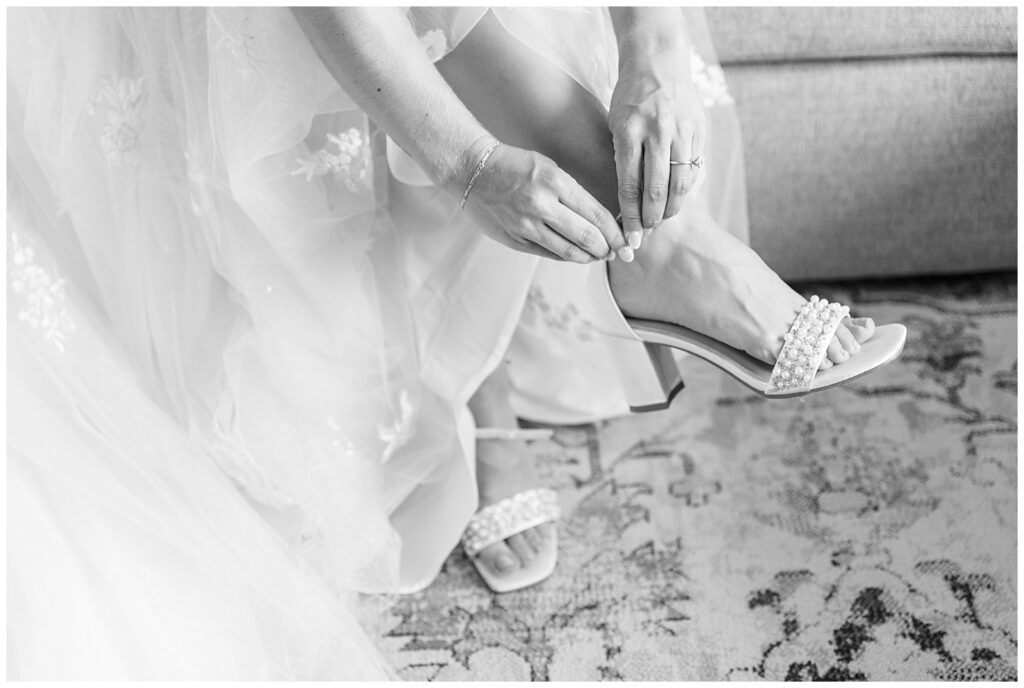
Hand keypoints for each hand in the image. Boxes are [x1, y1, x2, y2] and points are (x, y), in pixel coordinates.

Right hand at [462, 140, 627, 262]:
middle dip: (608, 248)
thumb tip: (601, 223)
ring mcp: (526, 225)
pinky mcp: (515, 239)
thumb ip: (573, 195)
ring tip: (600, 255)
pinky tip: (577, 254)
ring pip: (569, 251)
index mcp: (555, 182)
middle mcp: (541, 205)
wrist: (472, 169)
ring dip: (590, 257)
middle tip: (619, 252)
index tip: (627, 240)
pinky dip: (567, 256)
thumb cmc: (516, 165)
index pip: (596, 215)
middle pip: (586, 237)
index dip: (616, 232)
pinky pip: (548, 254)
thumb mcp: (550, 168)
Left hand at [609, 54, 705, 249]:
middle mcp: (657, 132)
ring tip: (661, 221)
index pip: (629, 186)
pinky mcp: (698, 130)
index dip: (629, 217)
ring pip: (679, 183)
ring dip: (670, 209)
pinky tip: (676, 201)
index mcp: (629, 132)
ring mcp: (681, 131)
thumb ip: (622, 159)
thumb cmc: (629, 97)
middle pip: (655, 190)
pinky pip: (693, 168)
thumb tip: (626, 203)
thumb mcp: (615, 124)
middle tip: (645, 234)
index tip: (628, 237)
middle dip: (649, 219)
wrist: (658, 60)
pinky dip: (685, 190)